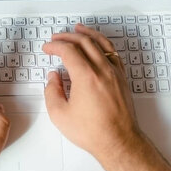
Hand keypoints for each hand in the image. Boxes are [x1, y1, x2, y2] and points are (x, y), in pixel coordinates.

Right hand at [42, 24, 140, 161]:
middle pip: (84, 42)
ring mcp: (114, 73)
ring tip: (79, 28)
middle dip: (67, 36)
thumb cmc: (93, 132)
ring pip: (101, 43)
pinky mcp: (122, 79)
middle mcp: (102, 70)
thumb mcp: (60, 115)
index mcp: (86, 76)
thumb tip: (53, 78)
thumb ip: (52, 92)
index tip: (48, 48)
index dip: (55, 46)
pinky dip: (103, 44)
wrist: (119, 142)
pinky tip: (98, 44)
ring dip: (87, 33)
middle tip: (56, 38)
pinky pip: (113, 53)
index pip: (68, 50)